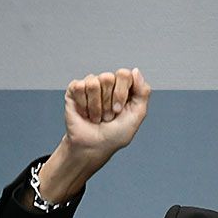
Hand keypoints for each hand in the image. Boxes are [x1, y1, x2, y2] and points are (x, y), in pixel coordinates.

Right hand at [29, 68, 151, 205]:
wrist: (94, 146)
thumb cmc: (116, 134)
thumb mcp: (137, 115)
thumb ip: (143, 92)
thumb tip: (135, 71)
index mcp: (124, 86)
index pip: (124, 74)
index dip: (121, 93)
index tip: (119, 110)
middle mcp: (107, 83)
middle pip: (108, 77)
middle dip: (108, 102)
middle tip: (107, 115)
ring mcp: (91, 85)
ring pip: (93, 83)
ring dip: (95, 107)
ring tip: (97, 117)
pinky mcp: (75, 90)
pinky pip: (79, 87)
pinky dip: (83, 106)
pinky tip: (85, 113)